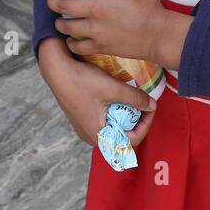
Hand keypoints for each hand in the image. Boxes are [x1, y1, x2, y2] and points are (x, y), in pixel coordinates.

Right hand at [38, 38, 156, 145]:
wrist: (56, 69)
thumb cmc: (81, 81)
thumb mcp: (113, 89)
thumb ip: (135, 98)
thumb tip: (152, 105)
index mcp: (98, 135)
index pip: (132, 140)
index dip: (146, 125)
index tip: (150, 107)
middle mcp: (90, 136)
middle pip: (123, 135)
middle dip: (136, 120)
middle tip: (142, 102)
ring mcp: (85, 128)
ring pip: (114, 127)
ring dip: (126, 115)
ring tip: (131, 98)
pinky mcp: (82, 118)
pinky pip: (104, 120)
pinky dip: (114, 111)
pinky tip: (116, 96)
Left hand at [48, 0, 190, 68]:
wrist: (159, 36)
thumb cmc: (151, 9)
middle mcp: (95, 9)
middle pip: (62, 5)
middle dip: (52, 1)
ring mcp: (95, 30)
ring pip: (66, 26)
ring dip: (60, 23)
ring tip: (60, 21)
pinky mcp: (99, 46)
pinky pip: (77, 46)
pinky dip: (71, 43)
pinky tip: (72, 40)